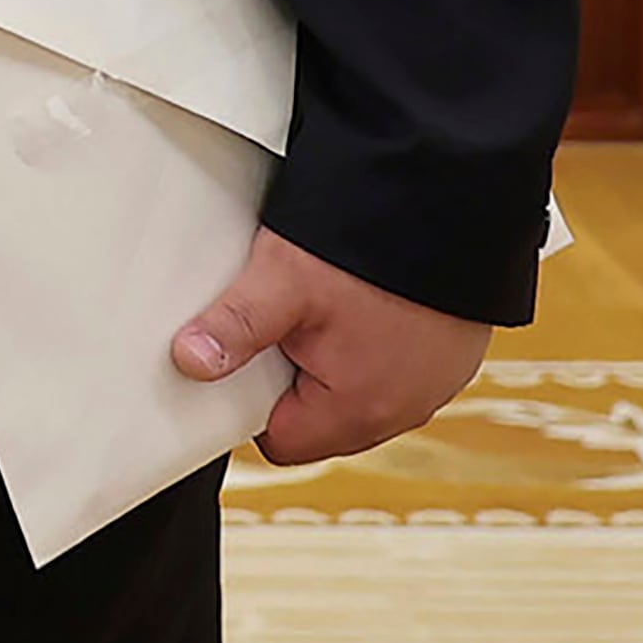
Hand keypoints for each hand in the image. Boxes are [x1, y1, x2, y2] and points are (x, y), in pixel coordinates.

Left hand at [173, 225, 491, 465]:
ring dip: (336, 359)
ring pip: (359, 390)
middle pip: (320, 420)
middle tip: (285, 319)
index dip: (251, 402)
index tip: (244, 356)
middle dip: (294, 378)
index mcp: (358, 410)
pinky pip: (397, 365)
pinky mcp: (453, 354)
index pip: (281, 441)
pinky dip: (376, 341)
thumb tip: (189, 361)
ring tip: (325, 301)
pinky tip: (364, 296)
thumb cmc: (371, 243)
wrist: (451, 201)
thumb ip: (234, 327)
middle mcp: (404, 410)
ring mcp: (434, 383)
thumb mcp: (284, 280)